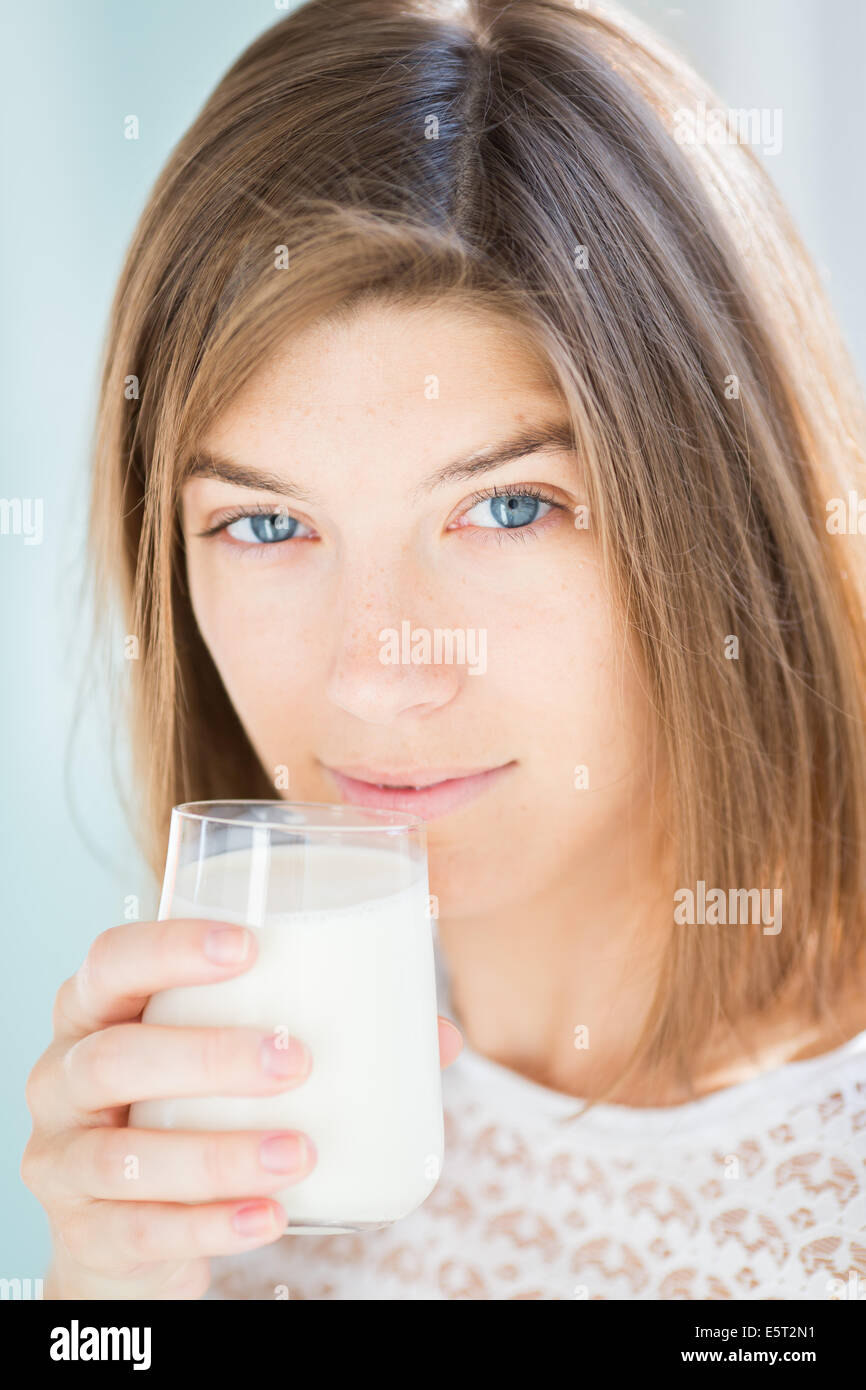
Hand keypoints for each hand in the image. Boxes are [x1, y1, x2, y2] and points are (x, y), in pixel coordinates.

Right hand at [21, 918, 461, 1299]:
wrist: (131, 1227)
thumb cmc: (193, 1108)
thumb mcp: (232, 1063)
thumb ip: (324, 1035)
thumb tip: (438, 1037)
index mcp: (97, 1011)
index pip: (110, 959)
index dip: (168, 947)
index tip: (248, 946)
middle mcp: (61, 1079)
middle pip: (114, 1057)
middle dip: (208, 1057)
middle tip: (297, 1060)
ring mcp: (63, 1162)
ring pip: (125, 1158)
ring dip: (219, 1154)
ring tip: (301, 1153)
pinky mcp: (85, 1236)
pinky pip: (139, 1235)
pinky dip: (211, 1227)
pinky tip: (271, 1218)